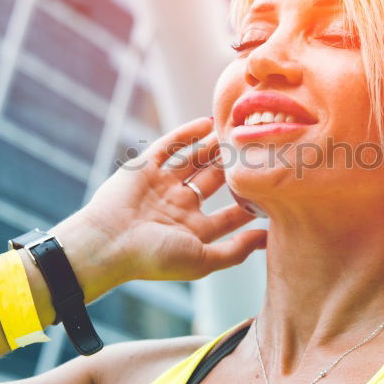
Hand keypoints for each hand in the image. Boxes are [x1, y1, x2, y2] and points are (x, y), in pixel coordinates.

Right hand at [59, 116, 266, 296]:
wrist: (108, 243)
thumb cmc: (154, 257)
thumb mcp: (202, 260)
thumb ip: (236, 251)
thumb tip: (268, 240)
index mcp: (192, 230)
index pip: (229, 215)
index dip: (250, 203)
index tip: (275, 188)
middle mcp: (178, 206)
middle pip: (213, 182)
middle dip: (234, 167)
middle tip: (259, 151)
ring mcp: (161, 185)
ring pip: (194, 160)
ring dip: (214, 147)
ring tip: (238, 131)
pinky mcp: (144, 168)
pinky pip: (169, 145)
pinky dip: (187, 133)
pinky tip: (208, 122)